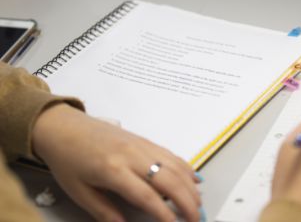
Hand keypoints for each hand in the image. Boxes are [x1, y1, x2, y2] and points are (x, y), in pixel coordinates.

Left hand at [32, 104, 200, 221]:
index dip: (165, 214)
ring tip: (198, 204)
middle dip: (187, 202)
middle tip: (195, 219)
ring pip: (176, 166)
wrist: (64, 126)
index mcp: (113, 170)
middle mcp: (132, 155)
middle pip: (169, 180)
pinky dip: (186, 168)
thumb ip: (103, 211)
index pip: (147, 196)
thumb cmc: (68, 160)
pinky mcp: (145, 140)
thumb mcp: (79, 192)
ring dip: (191, 186)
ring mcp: (142, 145)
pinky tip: (194, 180)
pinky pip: (171, 155)